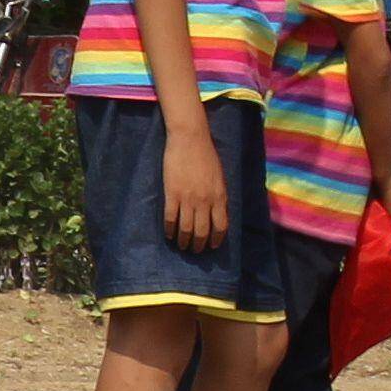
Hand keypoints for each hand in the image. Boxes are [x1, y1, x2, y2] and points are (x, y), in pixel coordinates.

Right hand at [159, 115, 227, 250]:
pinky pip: (170, 219)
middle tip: (195, 250)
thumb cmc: (206, 155)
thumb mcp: (220, 178)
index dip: (216, 239)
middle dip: (199, 245)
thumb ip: (219, 196)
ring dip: (184, 241)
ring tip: (182, 246)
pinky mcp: (172, 195)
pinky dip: (169, 230)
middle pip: (202, 231)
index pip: (220, 226)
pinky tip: (169, 235)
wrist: (190, 139)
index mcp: (219, 197)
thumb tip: (218, 213)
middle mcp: (205, 202)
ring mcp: (187, 199)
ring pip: (186, 228)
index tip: (212, 246)